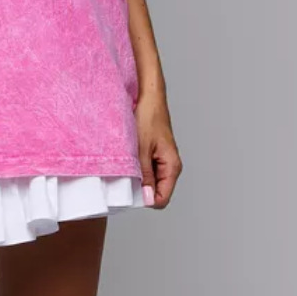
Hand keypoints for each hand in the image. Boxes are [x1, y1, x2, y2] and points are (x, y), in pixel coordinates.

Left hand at [134, 90, 182, 207]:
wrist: (148, 95)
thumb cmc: (148, 116)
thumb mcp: (141, 148)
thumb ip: (144, 175)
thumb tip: (148, 199)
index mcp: (172, 166)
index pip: (162, 199)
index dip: (146, 200)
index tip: (130, 191)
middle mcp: (169, 165)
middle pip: (156, 191)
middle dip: (140, 188)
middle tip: (124, 175)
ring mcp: (161, 160)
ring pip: (149, 180)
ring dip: (137, 177)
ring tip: (126, 163)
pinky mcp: (153, 153)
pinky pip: (145, 169)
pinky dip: (135, 167)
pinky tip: (127, 157)